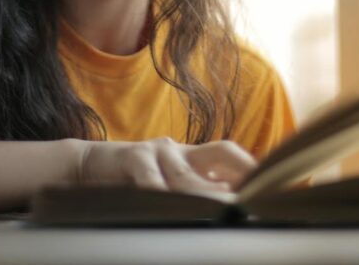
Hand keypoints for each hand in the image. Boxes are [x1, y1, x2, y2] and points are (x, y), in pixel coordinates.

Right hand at [76, 137, 255, 194]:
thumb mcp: (165, 186)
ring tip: (221, 207)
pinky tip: (166, 202)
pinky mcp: (132, 158)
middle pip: (221, 153)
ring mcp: (157, 151)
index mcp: (191, 158)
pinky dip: (159, 190)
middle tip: (255, 196)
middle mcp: (179, 150)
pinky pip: (150, 177)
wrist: (86, 167)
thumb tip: (228, 207)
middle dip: (241, 173)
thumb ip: (192, 192)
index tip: (272, 186)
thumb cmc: (131, 181)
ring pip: (186, 174)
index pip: (230, 156)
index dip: (251, 168)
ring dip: (204, 193)